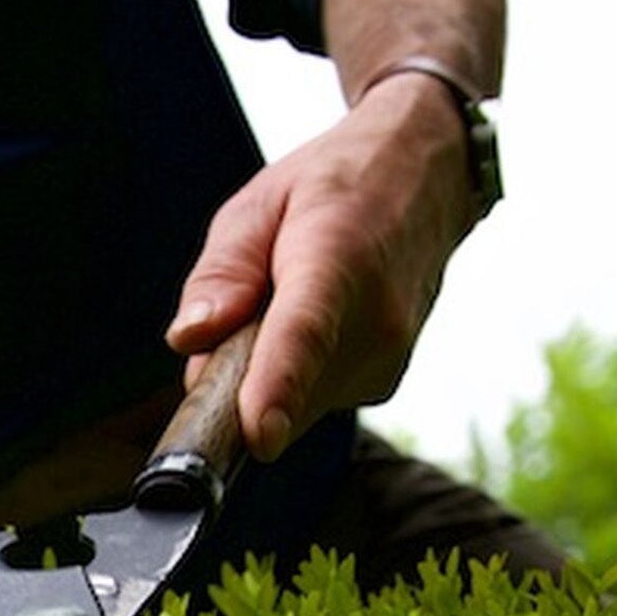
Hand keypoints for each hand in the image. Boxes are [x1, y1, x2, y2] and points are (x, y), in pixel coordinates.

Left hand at [165, 73, 474, 459]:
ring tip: (291, 301)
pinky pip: (312, 401)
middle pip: (283, 389)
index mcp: (336, 260)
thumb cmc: (334, 187)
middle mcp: (375, 319)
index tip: (260, 437)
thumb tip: (190, 340)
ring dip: (267, 373)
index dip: (278, 388)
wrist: (427, 178)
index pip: (305, 334)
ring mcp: (389, 357)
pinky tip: (320, 322)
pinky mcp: (385, 383)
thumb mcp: (258, 204)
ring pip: (294, 405)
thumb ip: (221, 272)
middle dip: (238, 376)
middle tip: (241, 309)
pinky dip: (297, 376)